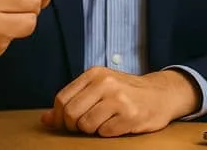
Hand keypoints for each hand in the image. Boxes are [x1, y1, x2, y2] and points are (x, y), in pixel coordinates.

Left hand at [40, 67, 200, 136]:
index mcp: (95, 73)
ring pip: (86, 125)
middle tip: (86, 125)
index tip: (68, 122)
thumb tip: (45, 120)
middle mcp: (106, 83)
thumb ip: (73, 100)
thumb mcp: (99, 88)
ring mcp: (119, 98)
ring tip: (105, 122)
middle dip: (74, 126)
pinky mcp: (130, 115)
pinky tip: (119, 124)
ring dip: (93, 130)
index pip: (62, 99)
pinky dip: (108, 133)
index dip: (60, 116)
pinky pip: (104, 133)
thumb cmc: (127, 92)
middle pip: (70, 113)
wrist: (161, 94)